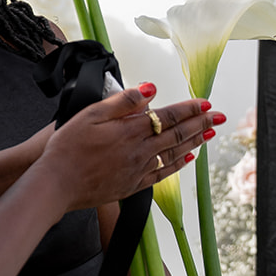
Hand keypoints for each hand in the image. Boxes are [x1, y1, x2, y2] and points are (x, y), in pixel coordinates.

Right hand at [44, 84, 216, 210]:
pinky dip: (178, 164)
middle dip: (200, 123)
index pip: (168, 115)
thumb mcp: (90, 115)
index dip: (189, 108)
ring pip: (174, 153)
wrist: (56, 184)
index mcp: (129, 131)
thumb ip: (122, 102)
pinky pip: (162, 173)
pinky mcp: (132, 185)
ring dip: (195, 141)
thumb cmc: (67, 148)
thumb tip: (149, 89)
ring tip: (210, 133)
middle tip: (218, 116)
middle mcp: (139, 151)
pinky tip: (187, 158)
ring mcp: (137, 170)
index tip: (205, 102)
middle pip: (176, 134)